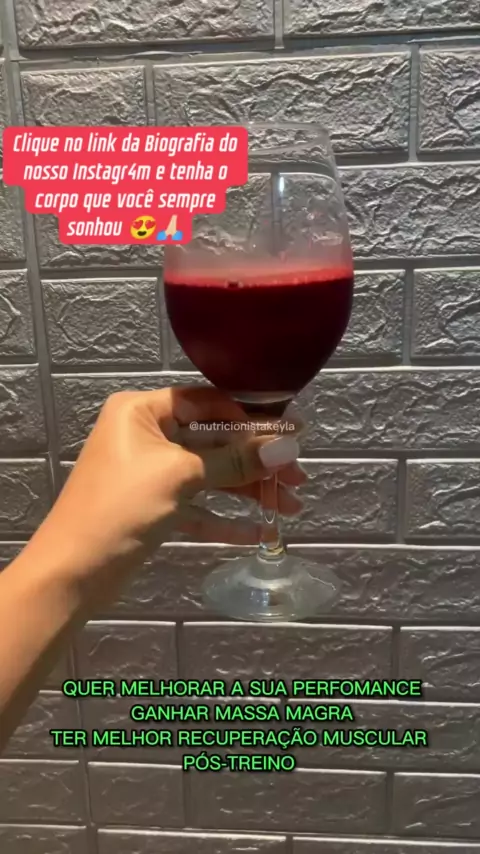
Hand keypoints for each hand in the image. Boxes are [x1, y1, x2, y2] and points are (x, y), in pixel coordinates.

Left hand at [30, 386, 303, 601]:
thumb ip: (234, 461)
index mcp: (143, 412)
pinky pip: (198, 507)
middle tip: (299, 478)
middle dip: (257, 461)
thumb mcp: (180, 477)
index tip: (293, 433)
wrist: (71, 573)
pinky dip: (226, 519)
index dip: (252, 417)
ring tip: (292, 507)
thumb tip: (286, 448)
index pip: (208, 402)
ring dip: (249, 491)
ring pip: (210, 475)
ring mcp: (150, 473)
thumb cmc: (120, 508)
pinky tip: (260, 533)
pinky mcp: (154, 508)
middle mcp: (146, 435)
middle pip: (214, 440)